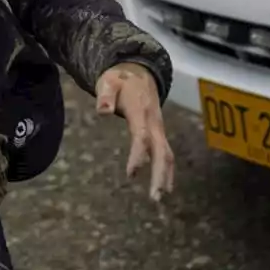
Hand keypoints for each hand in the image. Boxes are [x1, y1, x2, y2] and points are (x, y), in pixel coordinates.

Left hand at [95, 63, 174, 200]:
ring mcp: (159, 128)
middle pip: (162, 152)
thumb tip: (102, 111)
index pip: (142, 137)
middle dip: (160, 175)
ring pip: (167, 154)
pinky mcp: (158, 132)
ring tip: (159, 197)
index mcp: (141, 112)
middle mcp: (154, 123)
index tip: (131, 175)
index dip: (138, 156)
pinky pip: (165, 153)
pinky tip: (162, 185)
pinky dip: (166, 170)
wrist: (139, 71)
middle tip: (155, 198)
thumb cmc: (120, 79)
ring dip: (165, 176)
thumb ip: (104, 95)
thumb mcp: (108, 81)